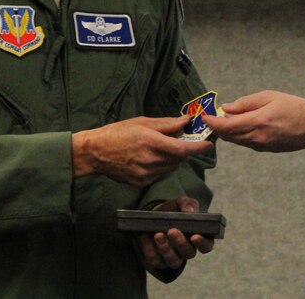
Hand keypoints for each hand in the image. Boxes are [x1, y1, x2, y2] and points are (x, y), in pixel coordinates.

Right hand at [72, 115, 213, 186]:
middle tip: (182, 141)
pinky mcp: (142, 182)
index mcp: (151, 142)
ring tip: (161, 148)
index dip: (198, 148)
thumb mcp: (142, 122)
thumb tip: (186, 121)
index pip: (182, 149)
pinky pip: (160, 174)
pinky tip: (149, 158)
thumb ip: (167, 124)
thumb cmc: (118, 133)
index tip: (209, 145)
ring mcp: (146, 174)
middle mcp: (150, 160)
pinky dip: (161, 166)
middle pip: (179, 159)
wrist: (95, 153)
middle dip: (184, 151)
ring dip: (173, 158)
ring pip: (171, 167)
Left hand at [135, 195, 214, 271]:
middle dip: (180, 243)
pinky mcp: (158, 260)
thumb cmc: (173, 210)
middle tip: (172, 231)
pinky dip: (150, 249)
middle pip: (189, 253)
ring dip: (166, 249)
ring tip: (158, 235)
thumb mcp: (181, 202)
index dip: (202, 243)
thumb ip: (188, 204)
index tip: (195, 236)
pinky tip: (146, 237)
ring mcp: (173, 257)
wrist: (155, 214)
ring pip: (173, 261)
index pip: (206, 246)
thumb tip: (189, 211)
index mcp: (198, 237)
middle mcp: (187, 250)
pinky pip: (155, 260)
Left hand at [202, 90, 304, 151]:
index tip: (204, 116)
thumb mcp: (270, 97)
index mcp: (258, 121)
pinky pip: (245, 143)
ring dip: (227, 132)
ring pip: (236, 141)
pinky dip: (238, 136)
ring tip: (225, 120)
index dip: (212, 122)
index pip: (227, 126)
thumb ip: (246, 103)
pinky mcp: (265, 150)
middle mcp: (257, 137)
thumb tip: (226, 108)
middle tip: (212, 116)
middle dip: (217, 127)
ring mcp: (261, 146)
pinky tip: (240, 126)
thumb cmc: (294, 107)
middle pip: (228, 136)